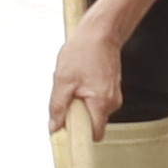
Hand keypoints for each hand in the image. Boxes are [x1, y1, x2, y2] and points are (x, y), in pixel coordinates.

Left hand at [44, 8, 125, 142]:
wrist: (101, 31)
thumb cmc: (83, 51)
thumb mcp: (62, 80)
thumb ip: (58, 107)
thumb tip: (54, 128)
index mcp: (101, 103)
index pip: (94, 134)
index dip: (80, 136)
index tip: (67, 132)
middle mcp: (112, 102)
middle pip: (92, 123)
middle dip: (77, 116)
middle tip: (66, 97)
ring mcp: (113, 95)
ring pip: (93, 111)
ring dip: (80, 103)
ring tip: (74, 83)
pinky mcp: (111, 88)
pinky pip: (96, 101)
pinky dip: (86, 95)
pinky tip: (80, 78)